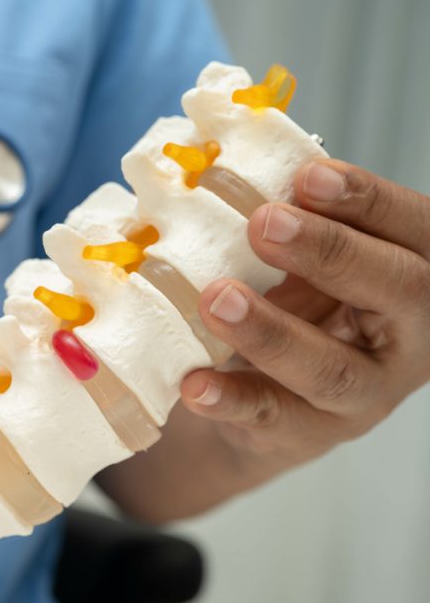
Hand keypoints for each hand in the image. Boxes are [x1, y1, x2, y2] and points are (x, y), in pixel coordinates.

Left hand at [181, 159, 429, 470]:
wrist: (264, 398)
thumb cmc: (294, 304)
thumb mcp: (303, 260)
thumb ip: (292, 221)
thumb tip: (235, 169)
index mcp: (416, 273)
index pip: (416, 229)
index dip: (368, 200)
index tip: (309, 175)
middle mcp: (409, 336)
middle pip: (399, 291)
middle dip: (330, 252)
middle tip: (263, 223)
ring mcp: (365, 393)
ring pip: (332, 368)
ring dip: (272, 331)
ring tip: (216, 298)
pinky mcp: (309, 433)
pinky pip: (273, 417)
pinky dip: (231, 399)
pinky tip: (195, 383)